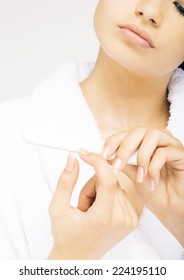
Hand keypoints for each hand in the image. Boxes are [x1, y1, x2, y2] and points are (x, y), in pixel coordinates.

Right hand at [48, 152, 137, 259]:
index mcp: (103, 218)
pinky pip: (122, 194)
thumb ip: (65, 181)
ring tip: (90, 210)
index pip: (108, 180)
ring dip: (100, 190)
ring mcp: (130, 221)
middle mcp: (122, 219)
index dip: (97, 162)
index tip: (84, 153)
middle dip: (93, 184)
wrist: (79, 256)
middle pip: (110, 181)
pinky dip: (109, 196)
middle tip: (83, 202)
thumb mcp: (57, 208)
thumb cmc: (66, 235)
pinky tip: (100, 210)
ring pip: (116, 185)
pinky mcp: (134, 220)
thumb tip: (73, 158)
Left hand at [102, 127, 183, 245]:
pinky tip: (153, 181)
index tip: (103, 154)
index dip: (113, 141)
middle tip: (117, 165)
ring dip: (141, 156)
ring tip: (139, 176)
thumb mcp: (132, 175)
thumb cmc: (153, 191)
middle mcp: (157, 139)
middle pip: (138, 131)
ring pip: (152, 135)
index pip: (126, 133)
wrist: (171, 208)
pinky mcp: (181, 153)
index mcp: (143, 142)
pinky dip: (154, 167)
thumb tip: (102, 155)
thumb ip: (121, 162)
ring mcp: (170, 144)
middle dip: (125, 148)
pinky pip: (165, 152)